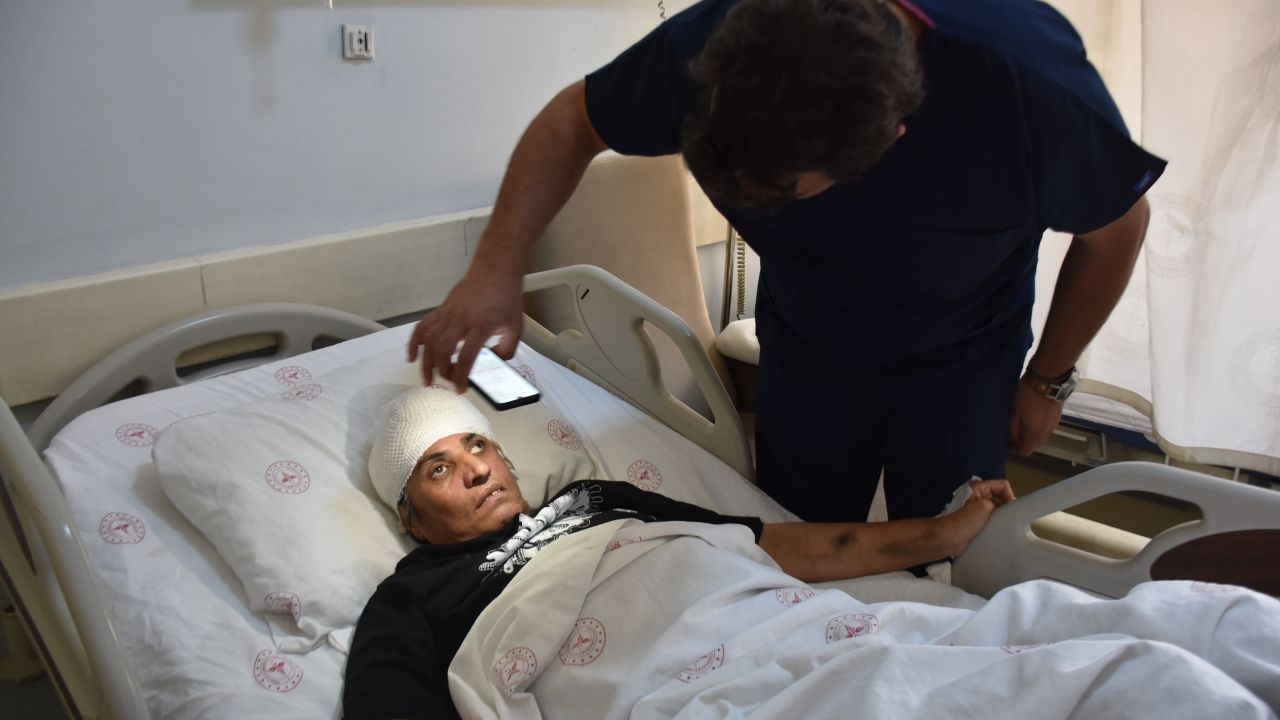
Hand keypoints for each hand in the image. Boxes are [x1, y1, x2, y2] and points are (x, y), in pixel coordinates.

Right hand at [407, 265, 524, 388]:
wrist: (494, 271)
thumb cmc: (505, 298)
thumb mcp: (515, 327)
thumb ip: (507, 350)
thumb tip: (495, 363)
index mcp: (481, 326)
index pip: (467, 357)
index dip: (461, 377)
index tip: (461, 389)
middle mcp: (461, 320)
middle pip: (443, 351)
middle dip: (442, 372)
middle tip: (447, 384)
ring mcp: (448, 314)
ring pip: (430, 341)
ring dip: (426, 363)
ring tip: (428, 379)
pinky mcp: (441, 310)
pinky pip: (422, 327)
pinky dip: (414, 342)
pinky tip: (412, 356)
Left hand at [940, 479, 1015, 556]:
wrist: (948, 538)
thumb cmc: (960, 522)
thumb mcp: (984, 506)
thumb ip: (999, 502)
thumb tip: (1009, 505)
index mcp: (978, 488)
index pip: (1002, 485)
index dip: (1009, 495)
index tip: (1011, 508)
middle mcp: (978, 497)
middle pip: (1001, 498)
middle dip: (1006, 508)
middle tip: (1007, 517)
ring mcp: (978, 510)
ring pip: (998, 510)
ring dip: (1001, 518)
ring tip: (1001, 525)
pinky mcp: (978, 522)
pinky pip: (993, 521)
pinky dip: (997, 525)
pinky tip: (996, 531)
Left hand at [1007, 379, 1063, 455]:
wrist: (1049, 381)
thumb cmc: (1028, 396)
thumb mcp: (1015, 412)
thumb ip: (1013, 429)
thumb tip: (1012, 439)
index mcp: (1035, 435)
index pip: (1025, 452)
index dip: (1015, 448)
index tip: (1008, 440)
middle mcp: (1046, 433)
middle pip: (1034, 445)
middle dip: (1023, 441)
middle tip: (1014, 430)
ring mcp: (1054, 425)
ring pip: (1041, 437)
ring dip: (1032, 433)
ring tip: (1022, 421)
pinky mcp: (1058, 417)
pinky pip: (1047, 428)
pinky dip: (1039, 426)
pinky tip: (1032, 415)